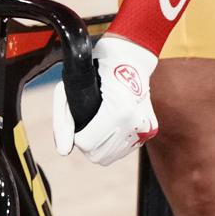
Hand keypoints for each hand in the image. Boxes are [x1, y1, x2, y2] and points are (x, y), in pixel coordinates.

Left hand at [50, 34, 160, 166]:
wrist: (132, 58)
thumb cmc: (96, 70)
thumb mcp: (71, 91)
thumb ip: (64, 123)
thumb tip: (63, 152)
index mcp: (119, 111)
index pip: (87, 144)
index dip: (77, 136)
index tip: (78, 122)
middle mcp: (136, 123)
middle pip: (99, 156)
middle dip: (88, 142)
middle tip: (87, 123)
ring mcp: (146, 128)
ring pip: (111, 157)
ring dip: (102, 144)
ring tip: (100, 123)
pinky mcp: (151, 130)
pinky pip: (124, 150)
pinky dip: (115, 142)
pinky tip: (114, 125)